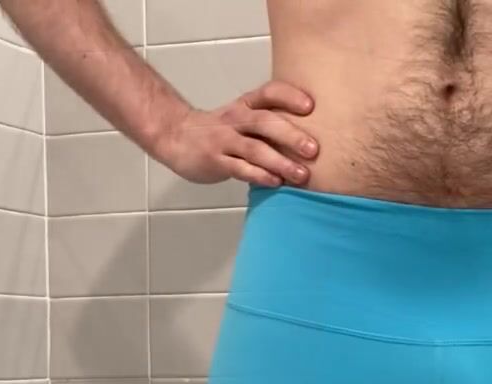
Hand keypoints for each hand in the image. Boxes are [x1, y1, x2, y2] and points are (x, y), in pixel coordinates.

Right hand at [153, 80, 318, 186]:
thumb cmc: (222, 130)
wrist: (175, 137)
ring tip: (301, 175)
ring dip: (280, 162)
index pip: (269, 93)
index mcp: (246, 105)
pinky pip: (239, 168)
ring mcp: (223, 140)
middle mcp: (235, 119)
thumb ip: (272, 123)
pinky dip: (259, 175)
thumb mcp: (244, 118)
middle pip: (264, 122)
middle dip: (290, 135)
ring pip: (254, 149)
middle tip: (314, 150)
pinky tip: (276, 182)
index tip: (311, 106)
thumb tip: (317, 136)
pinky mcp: (215, 161)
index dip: (289, 97)